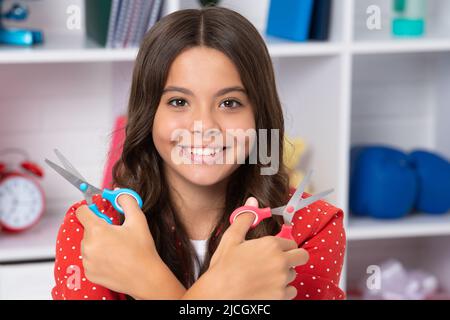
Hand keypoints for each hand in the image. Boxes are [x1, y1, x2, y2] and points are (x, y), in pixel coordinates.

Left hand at [76, 194, 184, 298]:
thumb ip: (127, 201)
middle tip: (115, 233)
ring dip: (97, 243)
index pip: (82, 211)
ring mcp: (87, 261)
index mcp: (97, 230)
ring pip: (87, 244)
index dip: (90, 209)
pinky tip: (113, 259)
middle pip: (86, 229)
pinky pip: (89, 259)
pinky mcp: (89, 273)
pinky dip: (98, 257)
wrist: (146, 277)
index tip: (99, 212)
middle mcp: (88, 246)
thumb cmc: (142, 250)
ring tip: (116, 248)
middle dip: (98, 228)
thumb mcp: (138, 220)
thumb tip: (117, 192)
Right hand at [184, 197, 309, 299]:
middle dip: (293, 257)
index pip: (291, 242)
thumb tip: (253, 201)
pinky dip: (283, 291)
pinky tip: (268, 288)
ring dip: (285, 275)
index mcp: (270, 245)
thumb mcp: (231, 239)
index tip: (275, 250)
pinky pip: (291, 291)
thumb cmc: (223, 268)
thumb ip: (245, 219)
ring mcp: (282, 281)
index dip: (283, 246)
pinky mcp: (282, 297)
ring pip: (294, 274)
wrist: (218, 296)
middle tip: (278, 262)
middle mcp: (280, 262)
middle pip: (302, 256)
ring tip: (267, 277)